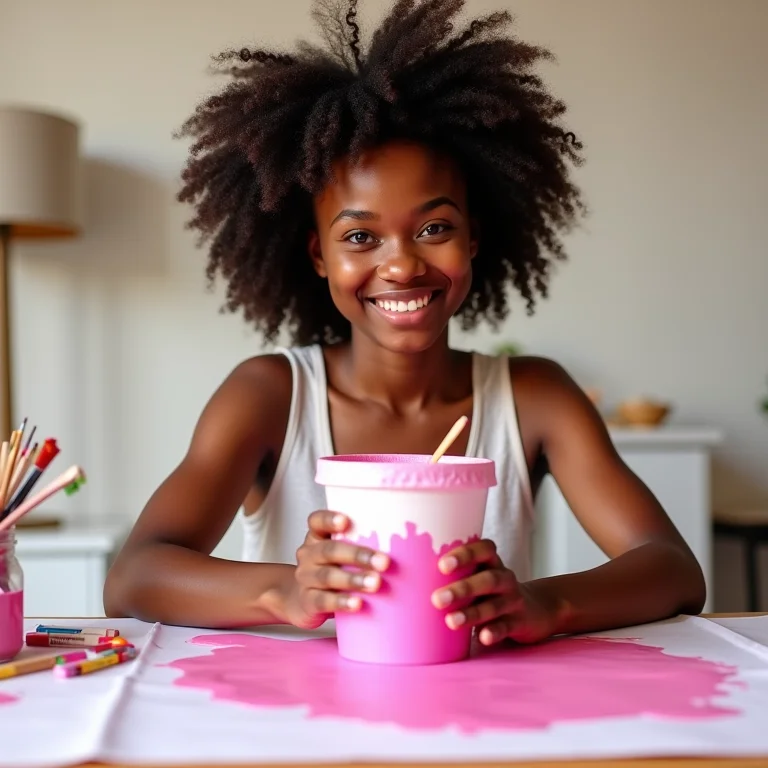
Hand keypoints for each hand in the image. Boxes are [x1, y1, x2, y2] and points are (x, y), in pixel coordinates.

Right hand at [284, 510, 389, 629]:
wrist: (301, 601)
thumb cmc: (332, 570)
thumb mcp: (340, 554)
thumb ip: (362, 545)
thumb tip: (410, 544)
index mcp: (318, 537)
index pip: (316, 521)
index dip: (329, 519)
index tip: (346, 521)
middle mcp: (309, 555)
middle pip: (329, 550)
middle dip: (358, 555)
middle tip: (384, 562)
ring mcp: (306, 578)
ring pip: (327, 576)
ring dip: (354, 579)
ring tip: (376, 584)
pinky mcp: (307, 602)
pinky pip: (322, 601)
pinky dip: (341, 602)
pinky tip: (357, 604)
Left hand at [431, 539, 560, 645]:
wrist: (535, 610)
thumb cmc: (490, 592)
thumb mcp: (477, 577)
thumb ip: (452, 575)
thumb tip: (404, 577)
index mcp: (491, 563)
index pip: (485, 548)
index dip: (465, 553)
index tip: (442, 564)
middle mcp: (505, 578)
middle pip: (488, 578)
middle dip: (462, 588)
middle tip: (436, 599)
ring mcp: (514, 600)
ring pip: (495, 605)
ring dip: (472, 613)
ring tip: (450, 621)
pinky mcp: (520, 622)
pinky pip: (507, 626)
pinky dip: (494, 631)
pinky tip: (481, 637)